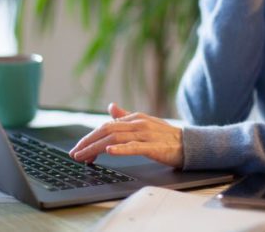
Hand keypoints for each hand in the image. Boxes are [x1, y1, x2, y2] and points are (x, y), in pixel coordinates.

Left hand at [68, 103, 183, 167]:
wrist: (189, 144)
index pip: (106, 126)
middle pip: (107, 131)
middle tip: (75, 154)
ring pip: (115, 139)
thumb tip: (111, 106)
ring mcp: (146, 134)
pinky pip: (134, 147)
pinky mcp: (153, 147)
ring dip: (96, 148)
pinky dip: (120, 149)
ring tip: (84, 157)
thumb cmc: (166, 136)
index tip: (79, 148)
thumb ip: (126, 115)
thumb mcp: (144, 122)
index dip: (90, 137)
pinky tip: (109, 152)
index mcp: (134, 118)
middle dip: (88, 142)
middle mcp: (138, 123)